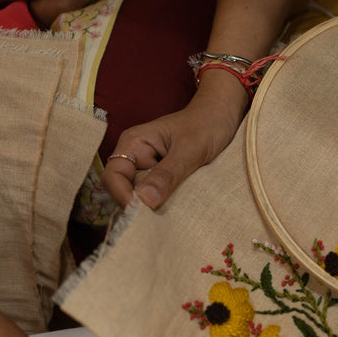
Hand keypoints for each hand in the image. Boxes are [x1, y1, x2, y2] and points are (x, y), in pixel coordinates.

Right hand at [103, 81, 247, 208]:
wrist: (224, 116)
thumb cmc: (206, 125)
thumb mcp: (190, 150)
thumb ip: (167, 174)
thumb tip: (144, 200)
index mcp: (134, 143)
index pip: (113, 175)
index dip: (122, 195)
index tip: (141, 212)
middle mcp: (137, 157)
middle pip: (126, 190)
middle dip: (141, 204)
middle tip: (162, 219)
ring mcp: (150, 169)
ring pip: (143, 196)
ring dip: (156, 205)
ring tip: (174, 212)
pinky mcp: (164, 178)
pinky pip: (159, 196)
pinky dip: (167, 203)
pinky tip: (180, 207)